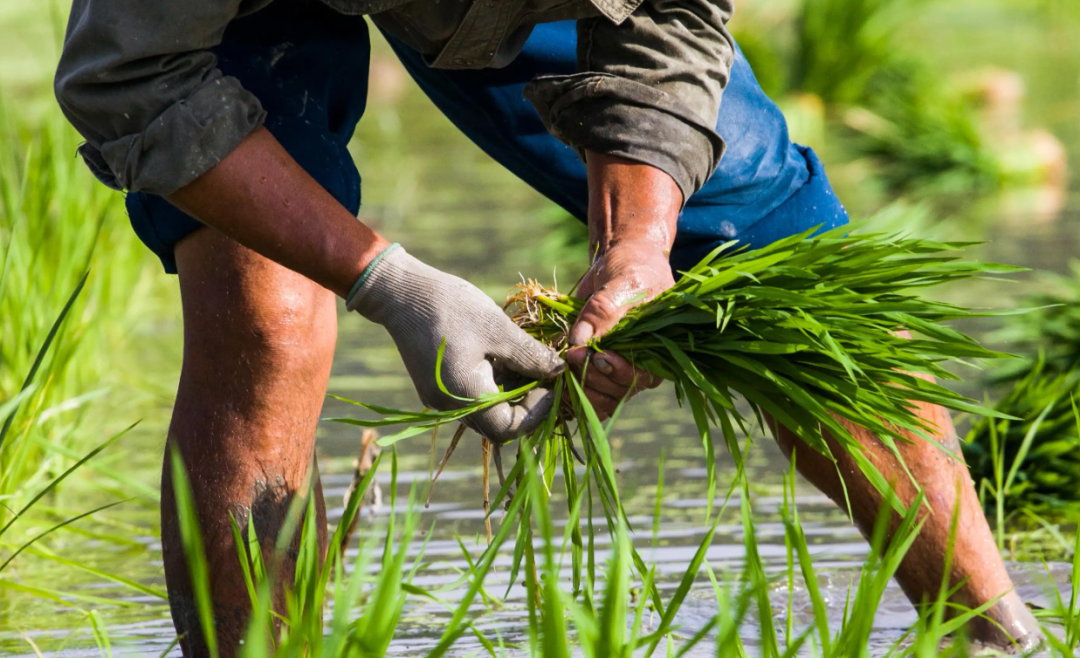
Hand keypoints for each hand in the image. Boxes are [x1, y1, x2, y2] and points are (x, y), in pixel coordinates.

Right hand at [348, 246, 564, 443]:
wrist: (401, 292)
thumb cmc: (451, 307)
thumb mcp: (498, 329)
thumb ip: (531, 356)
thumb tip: (560, 372)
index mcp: (465, 397)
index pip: (509, 428)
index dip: (537, 412)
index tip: (551, 384)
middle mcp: (450, 407)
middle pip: (498, 424)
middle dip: (526, 402)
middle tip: (543, 372)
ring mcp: (440, 399)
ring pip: (486, 411)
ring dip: (510, 392)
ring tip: (523, 359)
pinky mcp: (437, 387)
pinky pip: (472, 397)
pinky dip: (492, 383)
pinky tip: (501, 356)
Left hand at [566, 240, 669, 417]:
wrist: (621, 260)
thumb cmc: (631, 268)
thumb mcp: (621, 282)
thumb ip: (603, 310)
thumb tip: (579, 339)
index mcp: (658, 348)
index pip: (639, 375)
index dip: (615, 370)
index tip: (593, 355)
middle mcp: (641, 364)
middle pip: (618, 390)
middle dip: (592, 377)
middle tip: (571, 356)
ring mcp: (620, 368)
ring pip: (603, 397)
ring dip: (580, 389)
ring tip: (561, 371)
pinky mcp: (599, 368)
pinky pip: (591, 393)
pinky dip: (574, 395)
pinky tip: (559, 388)